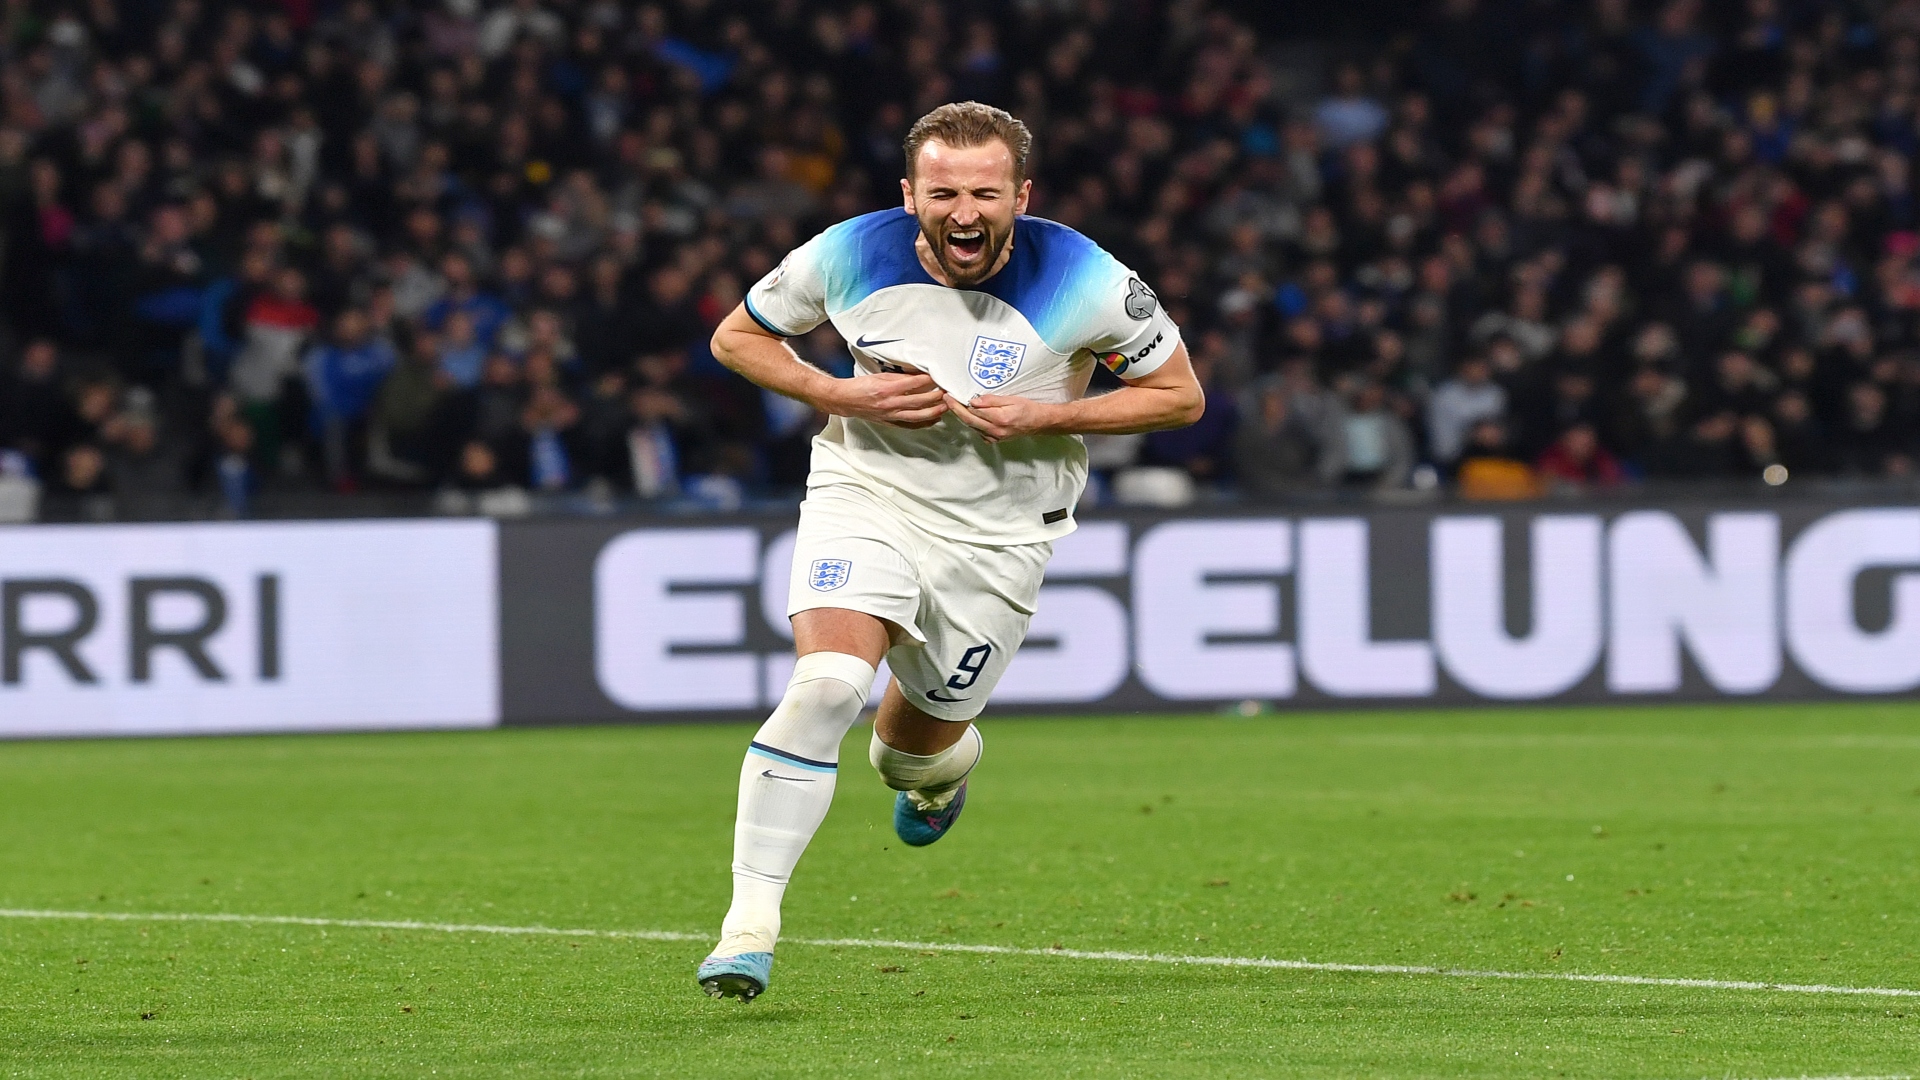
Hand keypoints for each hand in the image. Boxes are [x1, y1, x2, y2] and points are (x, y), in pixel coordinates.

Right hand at [829, 372, 947, 428]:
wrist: (845, 400)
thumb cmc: (861, 386)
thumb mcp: (880, 376)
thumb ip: (899, 377)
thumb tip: (919, 375)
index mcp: (888, 388)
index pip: (915, 383)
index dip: (929, 380)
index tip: (940, 376)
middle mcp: (891, 403)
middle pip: (920, 400)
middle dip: (937, 395)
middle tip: (948, 390)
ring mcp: (891, 414)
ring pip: (918, 415)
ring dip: (935, 411)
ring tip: (946, 406)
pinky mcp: (890, 422)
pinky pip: (911, 425)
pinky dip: (924, 423)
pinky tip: (934, 419)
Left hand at [943, 393, 1058, 442]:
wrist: (1039, 423)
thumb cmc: (1028, 408)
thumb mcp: (1012, 399)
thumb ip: (992, 401)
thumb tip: (974, 401)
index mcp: (999, 419)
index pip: (973, 411)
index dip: (959, 403)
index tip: (950, 395)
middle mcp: (995, 431)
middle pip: (969, 420)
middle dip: (955, 409)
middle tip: (946, 399)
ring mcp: (995, 437)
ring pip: (972, 426)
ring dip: (962, 416)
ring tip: (954, 404)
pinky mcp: (995, 440)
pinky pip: (979, 431)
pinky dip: (972, 423)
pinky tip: (969, 414)